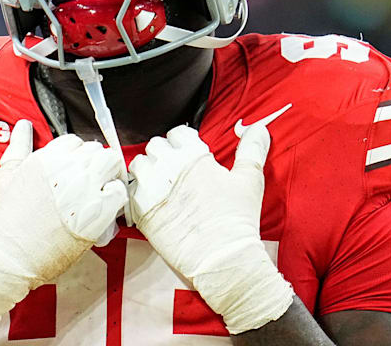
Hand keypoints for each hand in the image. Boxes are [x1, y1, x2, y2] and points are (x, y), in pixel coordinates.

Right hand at [0, 120, 126, 345]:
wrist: (7, 257)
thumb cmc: (3, 220)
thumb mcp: (4, 175)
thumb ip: (18, 146)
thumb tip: (23, 126)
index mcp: (46, 158)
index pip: (74, 141)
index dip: (75, 155)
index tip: (73, 169)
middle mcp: (68, 169)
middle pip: (96, 150)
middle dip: (94, 163)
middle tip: (89, 180)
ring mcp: (85, 190)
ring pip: (112, 164)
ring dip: (109, 174)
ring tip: (100, 190)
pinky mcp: (97, 213)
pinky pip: (119, 192)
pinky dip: (115, 197)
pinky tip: (104, 207)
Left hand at [129, 123, 293, 333]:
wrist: (222, 261)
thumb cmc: (237, 221)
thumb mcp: (249, 179)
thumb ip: (251, 150)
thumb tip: (259, 129)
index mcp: (193, 155)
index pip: (177, 133)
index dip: (182, 143)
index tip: (187, 154)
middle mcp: (168, 168)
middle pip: (155, 146)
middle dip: (164, 155)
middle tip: (174, 171)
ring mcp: (152, 189)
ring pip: (138, 165)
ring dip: (147, 171)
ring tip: (160, 185)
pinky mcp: (141, 211)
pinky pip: (130, 191)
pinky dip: (138, 194)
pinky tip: (152, 203)